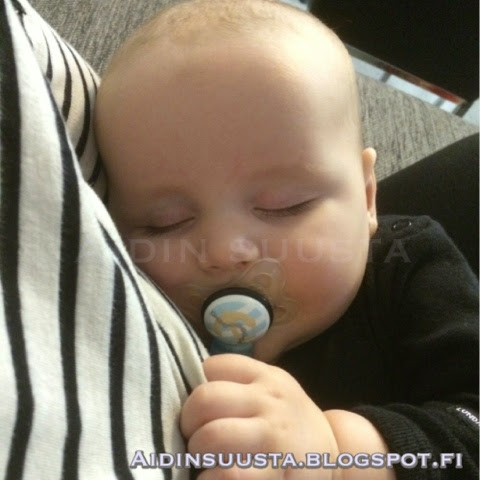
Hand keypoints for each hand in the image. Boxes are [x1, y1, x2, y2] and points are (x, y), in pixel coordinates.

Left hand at [180, 354, 339, 479]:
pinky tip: (214, 477)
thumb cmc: (288, 420)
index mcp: (264, 376)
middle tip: (195, 436)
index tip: (201, 408)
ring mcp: (273, 436)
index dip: (196, 387)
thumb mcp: (271, 388)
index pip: (213, 367)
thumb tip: (189, 389)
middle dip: (188, 421)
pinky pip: (228, 474)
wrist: (334, 454)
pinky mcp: (274, 471)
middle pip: (204, 399)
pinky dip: (210, 478)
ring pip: (211, 436)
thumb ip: (238, 383)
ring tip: (205, 458)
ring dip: (197, 452)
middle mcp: (269, 400)